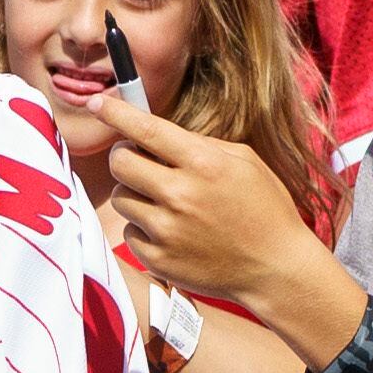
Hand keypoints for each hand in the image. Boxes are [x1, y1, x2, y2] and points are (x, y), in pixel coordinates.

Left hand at [86, 91, 340, 321]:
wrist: (277, 269)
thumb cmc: (264, 208)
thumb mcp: (243, 162)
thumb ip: (199, 145)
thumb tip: (156, 135)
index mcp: (203, 164)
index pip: (146, 129)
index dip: (115, 113)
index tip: (95, 103)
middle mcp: (181, 195)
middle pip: (120, 163)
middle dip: (125, 157)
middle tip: (140, 161)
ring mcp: (167, 231)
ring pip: (120, 198)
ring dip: (135, 195)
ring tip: (165, 202)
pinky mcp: (159, 260)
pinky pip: (129, 232)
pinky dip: (144, 229)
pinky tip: (172, 232)